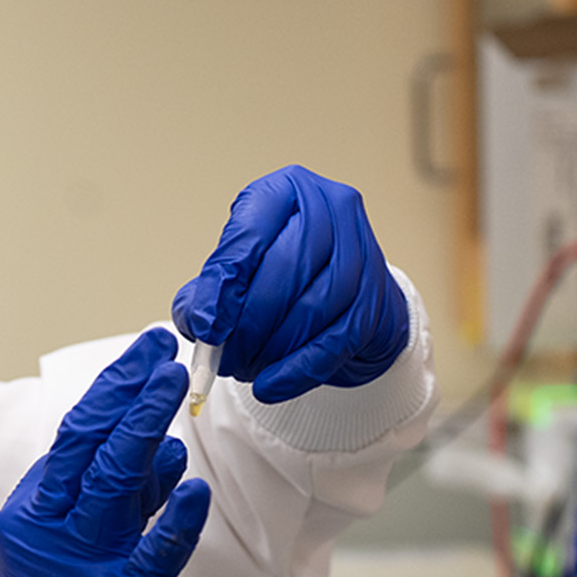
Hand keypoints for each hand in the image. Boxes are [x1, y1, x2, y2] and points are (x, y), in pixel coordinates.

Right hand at [0, 329, 211, 576]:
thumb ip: (114, 500)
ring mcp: (83, 567)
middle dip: (126, 391)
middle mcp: (49, 535)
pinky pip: (153, 552)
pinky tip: (195, 486)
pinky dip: (175, 518)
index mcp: (29, 517)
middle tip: (160, 347)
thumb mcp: (76, 551)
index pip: (71, 439)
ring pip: (114, 484)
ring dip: (145, 429)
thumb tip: (158, 447)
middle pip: (88, 447)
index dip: (110, 391)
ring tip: (173, 384)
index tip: (143, 355)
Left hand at [172, 165, 409, 402]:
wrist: (341, 299)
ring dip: (273, 348)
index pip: (250, 234)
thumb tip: (198, 323)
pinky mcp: (378, 296)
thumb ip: (208, 293)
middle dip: (249, 324)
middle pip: (286, 269)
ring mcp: (363, 249)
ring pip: (314, 305)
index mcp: (286, 190)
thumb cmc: (281, 279)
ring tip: (244, 370)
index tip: (205, 327)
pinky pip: (336, 340)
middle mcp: (331, 208)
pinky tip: (270, 386)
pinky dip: (298, 369)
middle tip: (223, 359)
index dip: (224, 285)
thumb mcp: (238, 272)